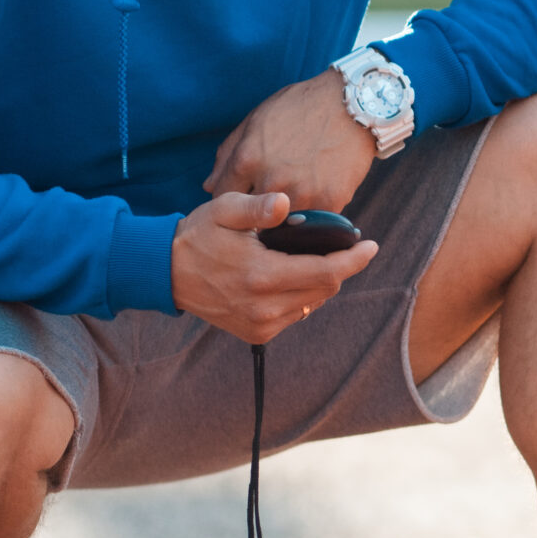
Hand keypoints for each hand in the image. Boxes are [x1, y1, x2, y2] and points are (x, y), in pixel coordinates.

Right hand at [172, 191, 378, 344]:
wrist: (165, 272)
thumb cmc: (199, 235)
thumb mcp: (224, 210)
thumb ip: (257, 207)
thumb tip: (285, 203)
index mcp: (262, 276)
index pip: (327, 273)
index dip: (354, 259)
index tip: (371, 245)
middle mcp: (264, 307)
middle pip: (325, 289)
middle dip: (338, 266)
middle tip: (337, 245)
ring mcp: (260, 324)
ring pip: (313, 303)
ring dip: (319, 282)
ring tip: (309, 259)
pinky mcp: (256, 333)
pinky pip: (295, 314)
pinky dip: (302, 296)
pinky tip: (290, 277)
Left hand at [203, 70, 375, 212]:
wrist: (353, 103)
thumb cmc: (300, 107)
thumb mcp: (256, 120)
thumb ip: (228, 155)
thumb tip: (208, 187)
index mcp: (247, 160)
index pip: (222, 202)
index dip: (229, 204)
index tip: (239, 203)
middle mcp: (271, 181)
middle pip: (251, 219)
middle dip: (254, 216)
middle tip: (264, 208)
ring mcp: (302, 194)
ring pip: (283, 224)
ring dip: (284, 219)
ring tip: (292, 202)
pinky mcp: (330, 202)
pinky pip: (314, 220)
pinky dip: (313, 213)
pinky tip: (317, 196)